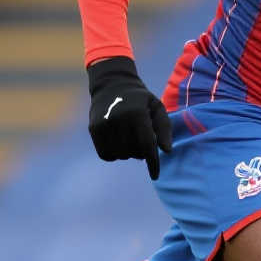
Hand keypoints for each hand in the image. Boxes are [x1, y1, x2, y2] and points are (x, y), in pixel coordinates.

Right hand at [86, 56, 172, 178]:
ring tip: (130, 139)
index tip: (155, 176)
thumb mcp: (157, 107)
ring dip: (128, 153)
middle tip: (142, 140)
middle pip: (134, 153)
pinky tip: (119, 143)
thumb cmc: (140, 100)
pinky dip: (114, 154)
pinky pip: (106, 154)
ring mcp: (104, 124)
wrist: (112, 84)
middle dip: (142, 152)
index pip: (146, 146)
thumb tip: (166, 151)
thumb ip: (164, 128)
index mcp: (137, 114)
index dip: (153, 163)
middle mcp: (119, 119)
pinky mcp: (94, 129)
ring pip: (120, 155)